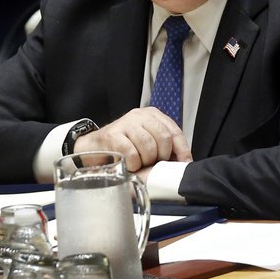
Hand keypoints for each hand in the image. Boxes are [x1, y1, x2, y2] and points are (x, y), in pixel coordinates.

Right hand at [74, 107, 190, 172]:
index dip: (182, 150)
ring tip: (139, 162)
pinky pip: (132, 154)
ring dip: (145, 161)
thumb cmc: (124, 147)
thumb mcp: (147, 142)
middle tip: (152, 163)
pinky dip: (133, 164)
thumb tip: (184, 162)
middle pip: (164, 138)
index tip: (184, 164)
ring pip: (149, 146)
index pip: (174, 131)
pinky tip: (129, 163)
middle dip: (160, 156)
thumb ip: (165, 147)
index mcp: (152, 115)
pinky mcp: (113, 135)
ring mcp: (125, 123)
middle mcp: (139, 115)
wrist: (94, 148)